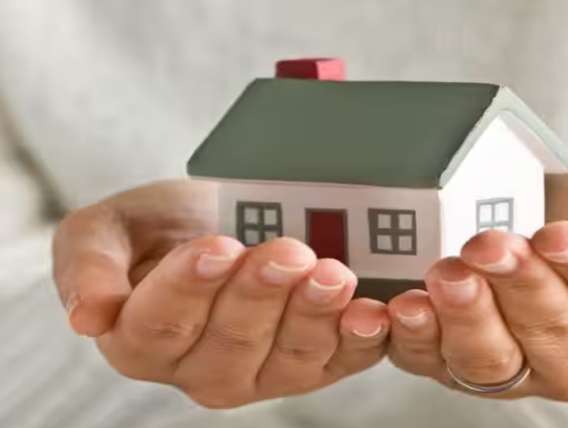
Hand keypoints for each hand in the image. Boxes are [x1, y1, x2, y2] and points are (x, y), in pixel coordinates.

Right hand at [53, 180, 389, 407]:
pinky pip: (340, 362)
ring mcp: (262, 372)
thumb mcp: (106, 230)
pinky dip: (360, 340)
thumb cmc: (159, 229)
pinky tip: (371, 314)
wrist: (215, 221)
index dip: (191, 286)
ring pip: (289, 355)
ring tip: (332, 274)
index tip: (218, 245)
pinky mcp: (313, 365)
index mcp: (141, 339)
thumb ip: (87, 266)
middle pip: (232, 340)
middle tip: (286, 251)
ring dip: (314, 315)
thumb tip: (87, 316)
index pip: (162, 324)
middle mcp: (201, 368)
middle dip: (262, 292)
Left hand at [386, 172, 567, 399]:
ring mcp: (516, 370)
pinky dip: (413, 339)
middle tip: (489, 243)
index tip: (556, 235)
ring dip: (466, 317)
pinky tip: (402, 309)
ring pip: (492, 359)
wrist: (525, 214)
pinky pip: (432, 364)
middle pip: (552, 331)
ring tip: (447, 274)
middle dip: (518, 284)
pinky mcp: (455, 366)